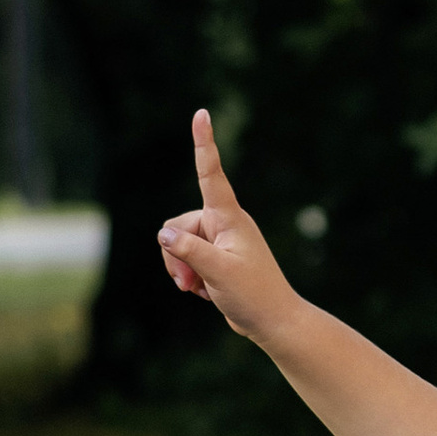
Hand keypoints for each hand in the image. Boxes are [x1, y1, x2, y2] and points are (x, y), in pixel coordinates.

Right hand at [156, 110, 299, 347]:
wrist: (272, 321)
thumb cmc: (253, 295)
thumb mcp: (217, 272)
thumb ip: (188, 250)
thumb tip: (163, 233)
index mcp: (230, 217)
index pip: (211, 174)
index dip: (203, 143)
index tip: (201, 114)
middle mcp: (224, 223)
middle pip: (179, 225)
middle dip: (177, 255)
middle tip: (191, 283)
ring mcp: (221, 240)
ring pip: (179, 245)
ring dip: (182, 270)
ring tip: (201, 289)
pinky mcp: (217, 258)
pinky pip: (187, 260)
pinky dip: (191, 278)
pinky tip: (207, 292)